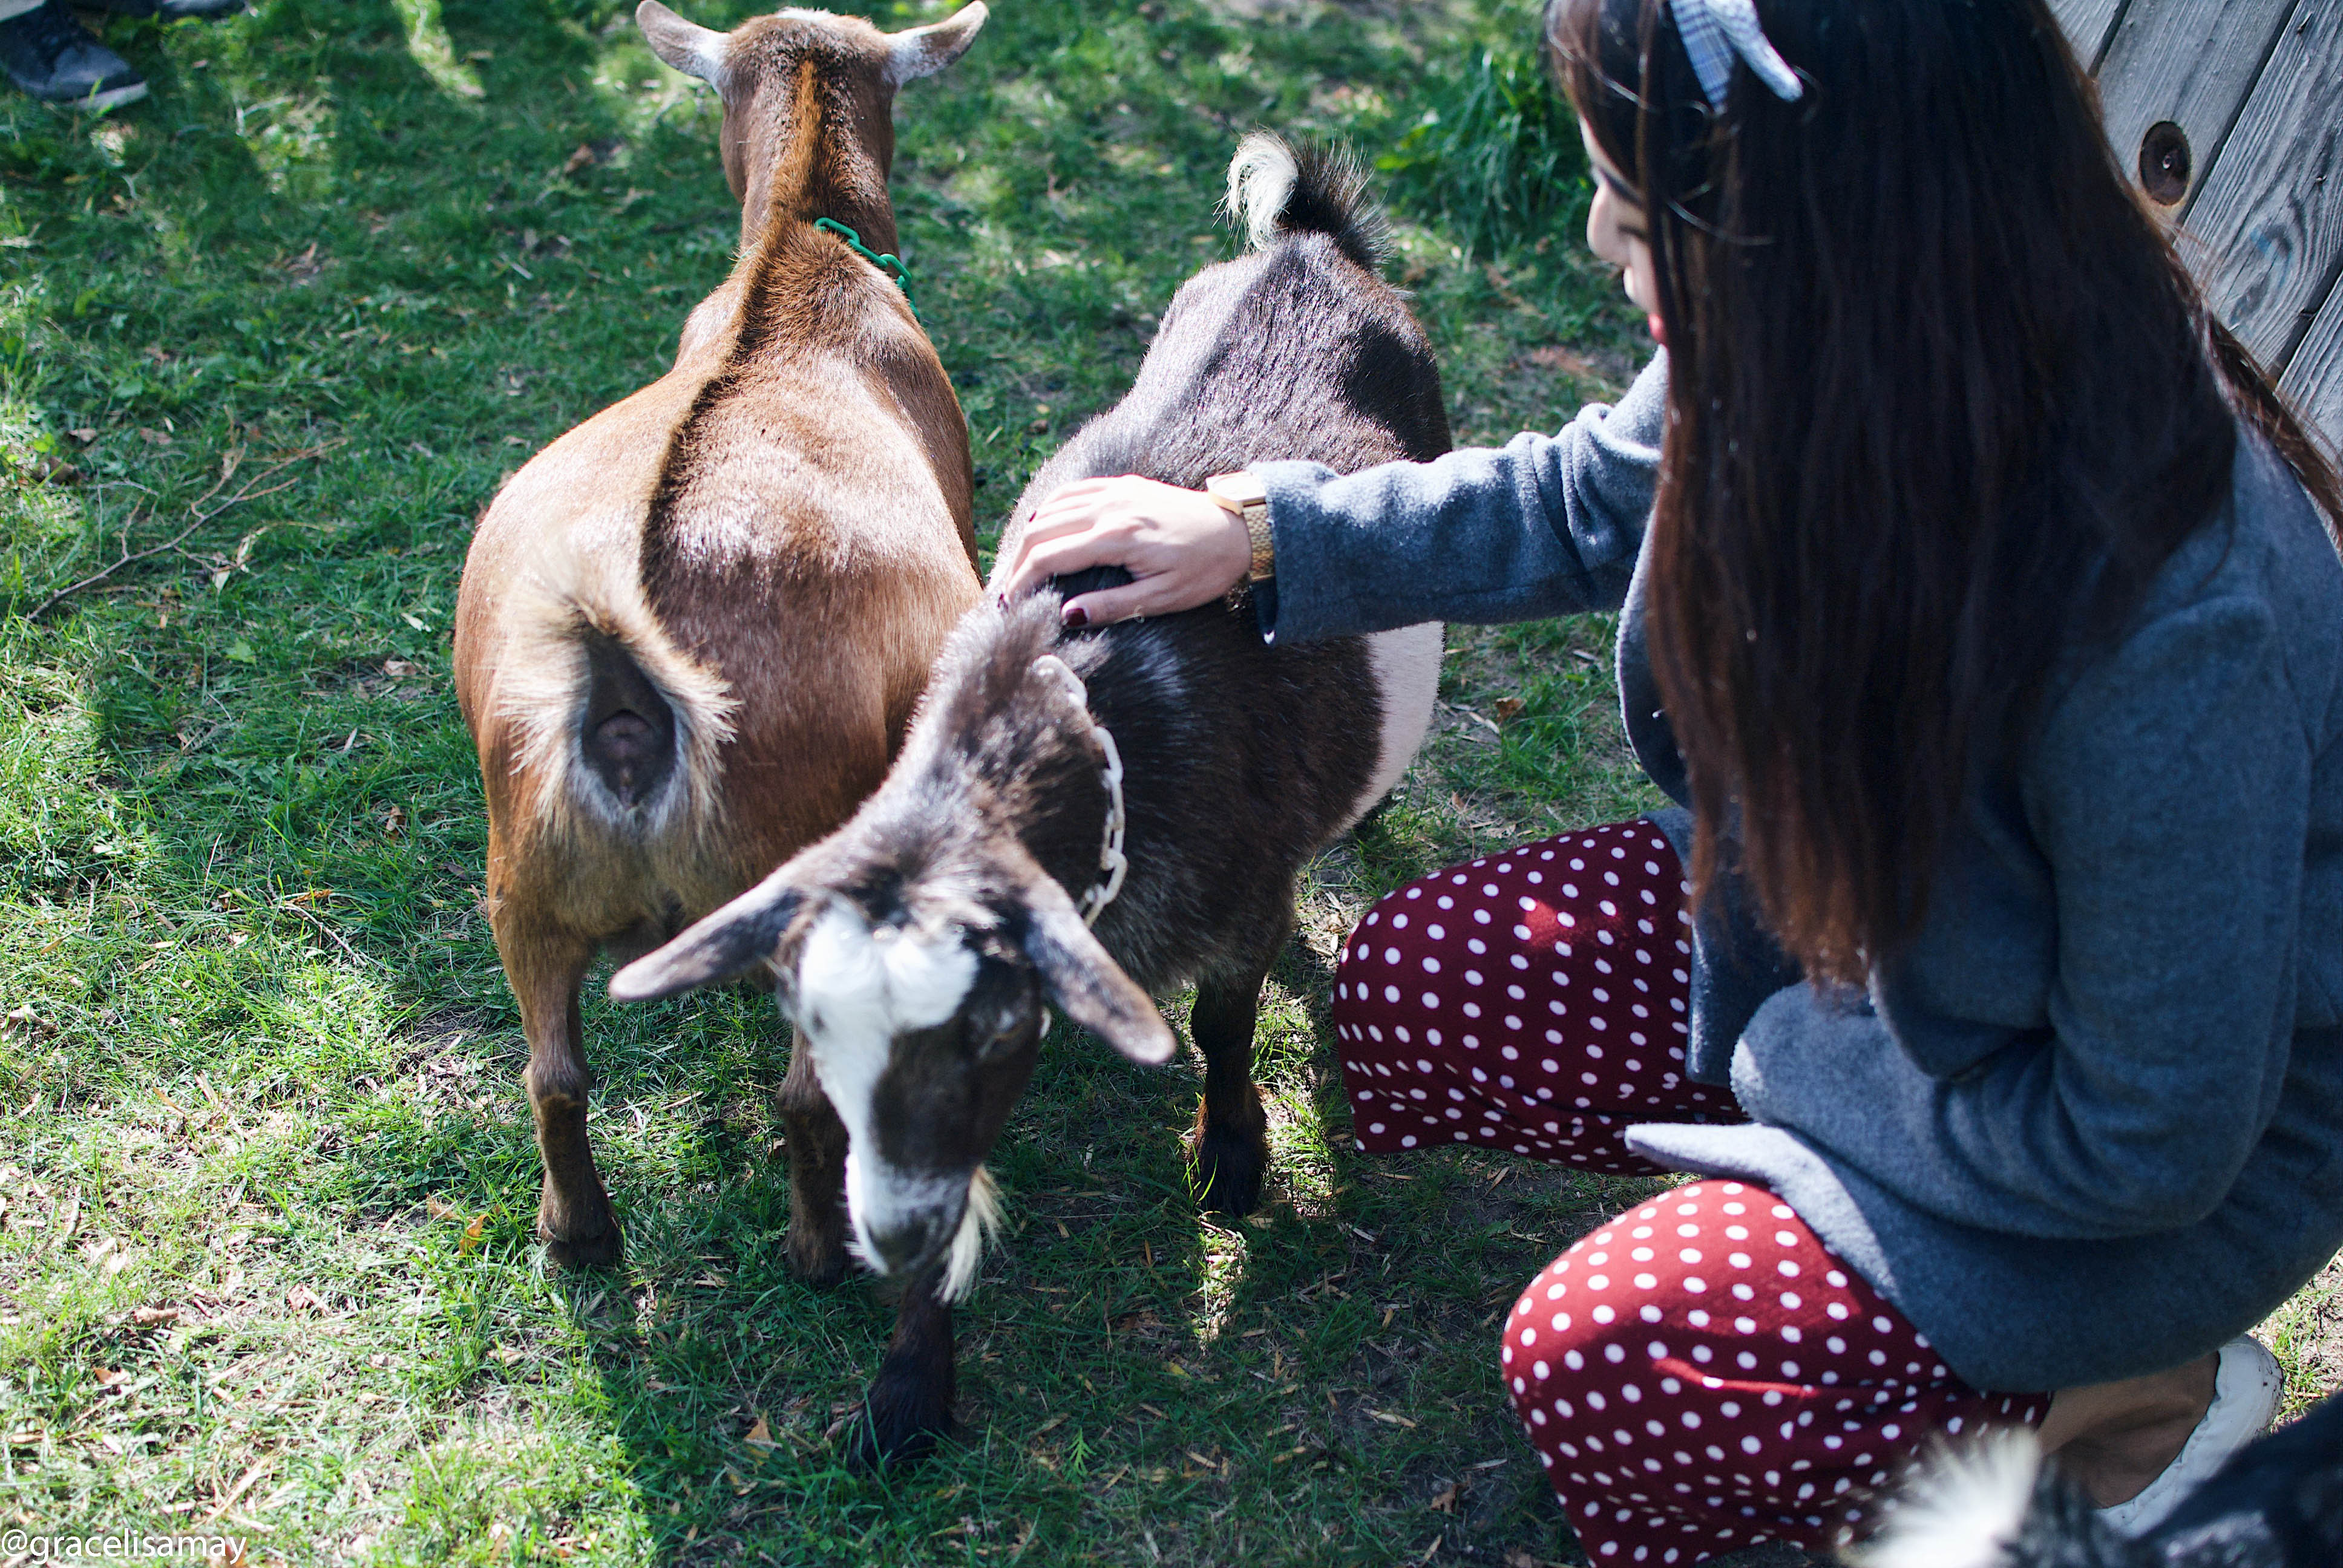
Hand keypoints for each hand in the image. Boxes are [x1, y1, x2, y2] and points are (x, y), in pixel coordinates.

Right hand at [997, 475, 1251, 625]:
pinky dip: (1048, 509)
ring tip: (1018, 567)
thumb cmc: (1205, 569)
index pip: (1049, 557)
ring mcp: (1115, 491)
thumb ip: (1113, 605)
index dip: (1021, 582)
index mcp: (1117, 537)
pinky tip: (1040, 528)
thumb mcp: (1164, 598)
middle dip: (1016, 563)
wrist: (1237, 530)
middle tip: (1006, 592)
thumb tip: (1068, 616)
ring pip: (1051, 508)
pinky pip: (1072, 491)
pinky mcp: (1123, 484)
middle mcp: (1110, 507)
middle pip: (1040, 530)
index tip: (1007, 606)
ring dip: (1028, 537)